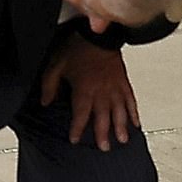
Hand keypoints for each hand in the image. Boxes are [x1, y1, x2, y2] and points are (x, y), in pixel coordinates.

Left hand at [41, 34, 139, 150]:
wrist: (98, 33)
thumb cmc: (77, 47)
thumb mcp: (56, 65)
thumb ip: (49, 85)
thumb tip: (45, 102)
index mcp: (85, 89)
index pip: (81, 114)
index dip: (77, 128)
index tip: (75, 139)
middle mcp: (102, 91)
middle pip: (103, 116)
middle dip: (103, 133)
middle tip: (104, 148)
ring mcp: (115, 87)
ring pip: (119, 111)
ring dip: (121, 127)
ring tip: (122, 140)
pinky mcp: (123, 81)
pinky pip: (130, 99)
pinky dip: (134, 112)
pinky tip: (136, 123)